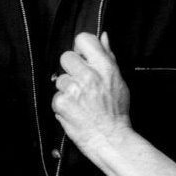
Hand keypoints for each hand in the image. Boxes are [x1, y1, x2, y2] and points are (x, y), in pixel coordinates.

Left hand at [52, 32, 130, 151]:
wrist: (110, 138)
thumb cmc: (116, 111)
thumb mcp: (119, 80)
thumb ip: (108, 57)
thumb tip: (103, 37)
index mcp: (105, 67)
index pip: (83, 39)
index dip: (81, 48)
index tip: (83, 56)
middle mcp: (88, 76)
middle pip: (66, 57)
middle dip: (72, 68)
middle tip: (81, 82)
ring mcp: (73, 89)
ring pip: (60, 79)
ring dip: (67, 89)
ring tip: (81, 100)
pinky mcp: (61, 102)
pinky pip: (56, 96)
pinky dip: (63, 104)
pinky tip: (75, 110)